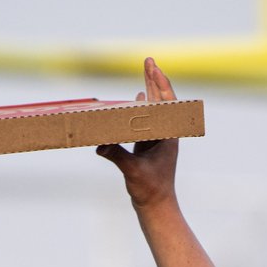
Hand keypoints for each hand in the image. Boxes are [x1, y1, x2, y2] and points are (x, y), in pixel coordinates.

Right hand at [96, 57, 177, 208]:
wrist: (156, 207)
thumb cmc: (149, 190)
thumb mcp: (132, 171)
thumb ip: (117, 156)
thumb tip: (99, 145)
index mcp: (166, 136)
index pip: (165, 103)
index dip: (159, 83)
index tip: (154, 67)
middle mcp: (165, 134)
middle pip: (161, 101)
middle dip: (155, 79)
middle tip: (149, 59)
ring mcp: (158, 139)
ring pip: (154, 109)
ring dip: (150, 89)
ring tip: (147, 71)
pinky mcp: (150, 146)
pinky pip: (145, 120)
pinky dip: (142, 107)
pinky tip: (139, 97)